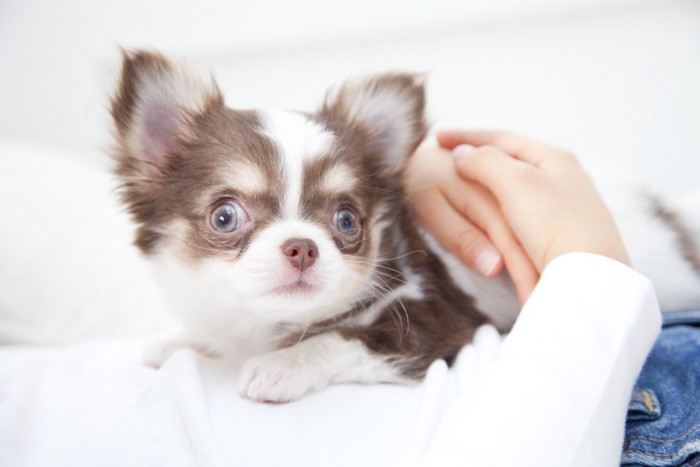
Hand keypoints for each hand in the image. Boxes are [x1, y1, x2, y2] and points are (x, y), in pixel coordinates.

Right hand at [407, 130, 630, 300]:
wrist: (591, 280)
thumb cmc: (554, 225)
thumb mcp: (516, 184)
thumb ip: (486, 163)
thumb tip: (463, 155)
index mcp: (554, 159)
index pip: (501, 139)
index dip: (466, 137)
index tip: (437, 138)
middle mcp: (565, 179)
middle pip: (512, 163)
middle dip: (480, 160)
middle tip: (451, 159)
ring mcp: (567, 210)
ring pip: (519, 193)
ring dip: (491, 189)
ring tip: (467, 188)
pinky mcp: (565, 239)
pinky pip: (526, 221)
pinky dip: (504, 218)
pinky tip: (495, 224)